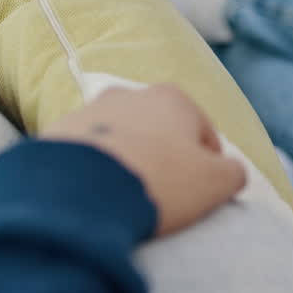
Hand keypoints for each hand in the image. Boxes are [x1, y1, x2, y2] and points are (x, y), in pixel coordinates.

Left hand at [43, 84, 246, 236]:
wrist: (81, 191)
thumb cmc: (160, 181)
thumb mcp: (219, 182)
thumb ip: (235, 173)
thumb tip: (230, 172)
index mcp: (174, 98)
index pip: (205, 135)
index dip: (208, 168)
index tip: (198, 194)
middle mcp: (131, 94)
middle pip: (161, 134)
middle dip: (165, 160)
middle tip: (164, 196)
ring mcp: (89, 111)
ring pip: (123, 142)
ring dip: (130, 165)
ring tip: (129, 199)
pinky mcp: (57, 133)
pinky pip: (88, 156)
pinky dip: (97, 172)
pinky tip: (100, 196)